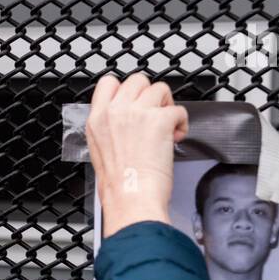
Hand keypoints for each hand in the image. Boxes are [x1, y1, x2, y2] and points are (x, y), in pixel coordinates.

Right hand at [86, 73, 187, 236]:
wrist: (131, 199)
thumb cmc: (119, 185)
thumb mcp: (100, 151)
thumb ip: (110, 128)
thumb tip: (129, 121)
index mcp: (97, 119)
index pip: (108, 83)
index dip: (126, 89)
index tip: (135, 102)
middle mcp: (115, 111)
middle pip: (137, 80)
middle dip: (150, 95)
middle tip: (154, 115)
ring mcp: (137, 113)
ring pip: (160, 89)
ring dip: (167, 106)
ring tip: (167, 127)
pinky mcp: (160, 120)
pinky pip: (179, 110)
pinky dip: (182, 123)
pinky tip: (176, 138)